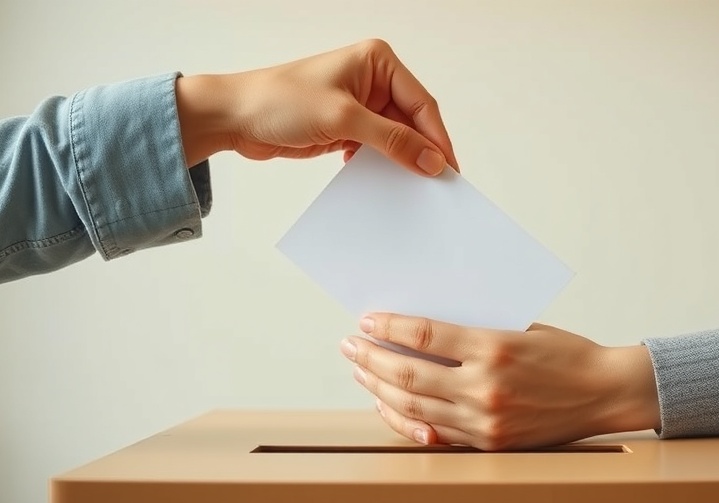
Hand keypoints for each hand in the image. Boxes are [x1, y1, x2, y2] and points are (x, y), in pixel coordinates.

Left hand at [174, 39, 457, 174]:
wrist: (234, 117)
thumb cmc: (280, 101)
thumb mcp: (344, 119)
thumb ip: (392, 140)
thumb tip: (432, 160)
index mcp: (378, 61)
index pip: (421, 104)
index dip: (437, 138)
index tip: (448, 170)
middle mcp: (373, 79)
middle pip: (412, 122)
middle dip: (421, 152)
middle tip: (437, 185)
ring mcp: (360, 104)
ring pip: (395, 138)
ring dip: (402, 161)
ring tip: (413, 189)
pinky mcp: (346, 127)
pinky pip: (376, 149)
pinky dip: (381, 165)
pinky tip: (382, 183)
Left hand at [340, 314, 660, 450]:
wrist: (604, 392)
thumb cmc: (566, 353)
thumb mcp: (521, 327)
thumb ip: (473, 331)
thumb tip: (420, 329)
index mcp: (494, 348)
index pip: (425, 336)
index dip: (390, 327)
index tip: (368, 320)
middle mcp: (486, 387)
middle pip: (410, 374)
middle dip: (371, 358)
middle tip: (350, 345)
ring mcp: (485, 419)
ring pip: (414, 406)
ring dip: (380, 387)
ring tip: (361, 372)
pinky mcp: (489, 442)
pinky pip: (434, 432)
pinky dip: (405, 418)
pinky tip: (388, 403)